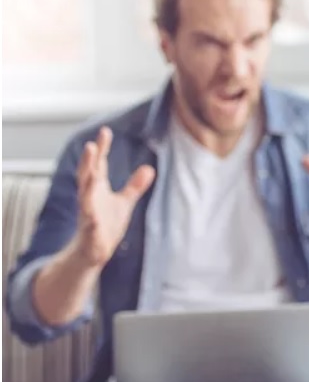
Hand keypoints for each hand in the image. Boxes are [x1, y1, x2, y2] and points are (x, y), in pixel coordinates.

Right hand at [74, 127, 154, 268]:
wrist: (93, 251)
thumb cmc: (106, 224)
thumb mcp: (124, 202)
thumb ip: (134, 186)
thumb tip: (150, 169)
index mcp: (97, 189)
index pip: (98, 164)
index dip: (101, 148)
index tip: (104, 131)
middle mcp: (90, 198)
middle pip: (87, 176)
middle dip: (89, 161)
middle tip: (91, 145)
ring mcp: (88, 215)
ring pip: (85, 198)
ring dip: (87, 185)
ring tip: (92, 172)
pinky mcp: (90, 232)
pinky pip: (90, 226)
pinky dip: (92, 221)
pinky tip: (93, 218)